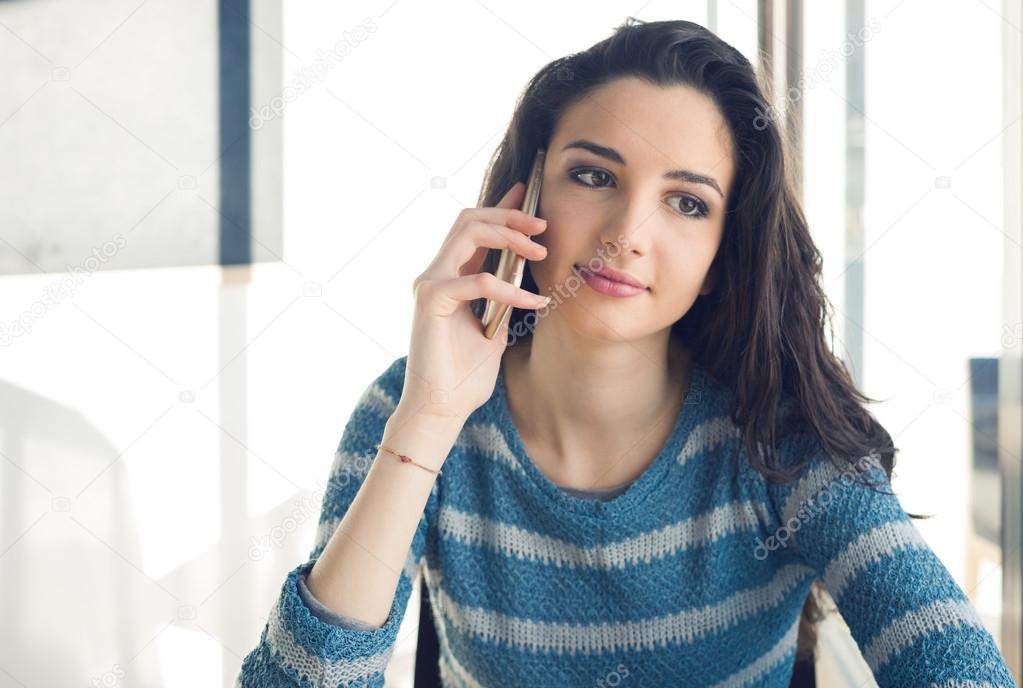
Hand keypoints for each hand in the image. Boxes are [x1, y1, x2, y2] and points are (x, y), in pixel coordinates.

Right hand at [398, 180, 549, 423]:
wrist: (442, 408)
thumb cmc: (465, 374)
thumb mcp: (494, 326)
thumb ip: (504, 297)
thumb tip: (526, 272)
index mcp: (450, 276)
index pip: (474, 227)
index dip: (502, 206)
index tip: (530, 192)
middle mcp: (436, 273)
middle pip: (469, 218)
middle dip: (509, 214)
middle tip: (543, 224)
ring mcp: (430, 284)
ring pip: (468, 233)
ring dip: (508, 235)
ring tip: (540, 249)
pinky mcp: (430, 301)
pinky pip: (477, 281)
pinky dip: (509, 289)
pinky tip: (532, 304)